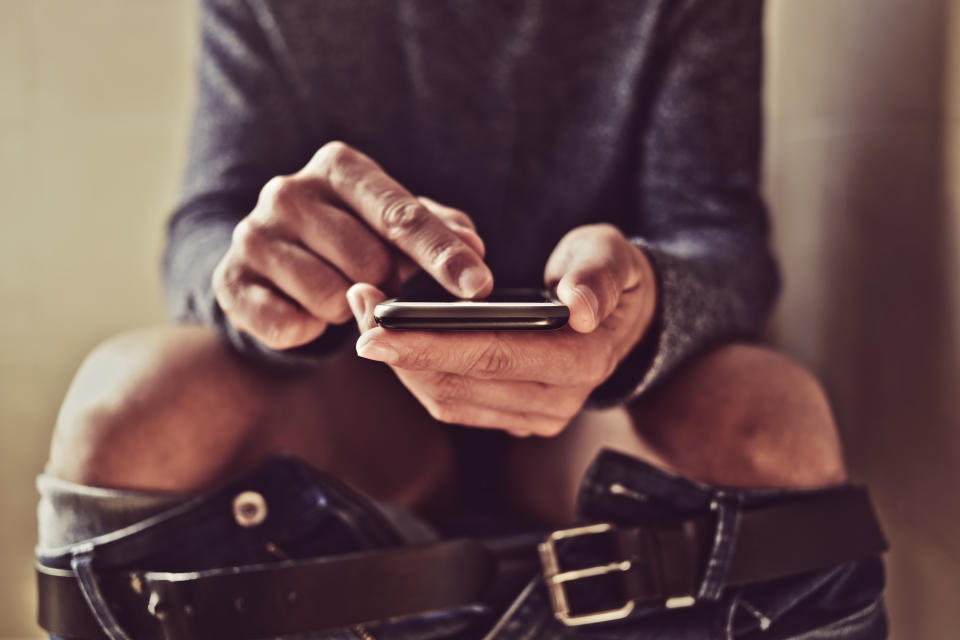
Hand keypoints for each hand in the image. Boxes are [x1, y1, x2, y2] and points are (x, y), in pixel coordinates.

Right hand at [212, 141, 492, 349]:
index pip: (400, 214)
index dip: (443, 254)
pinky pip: (291, 327)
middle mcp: (288, 191)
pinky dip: (309, 329)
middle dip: (388, 285)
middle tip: (380, 283)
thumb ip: (438, 230)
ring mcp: (252, 235)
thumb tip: (473, 245)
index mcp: (338, 167)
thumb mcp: (396, 225)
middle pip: (370, 262)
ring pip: (333, 299)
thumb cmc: (352, 238)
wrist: (271, 265)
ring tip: (337, 293)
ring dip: (347, 310)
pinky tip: (305, 311)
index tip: (479, 287)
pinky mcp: (229, 282)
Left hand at [347, 223, 657, 436]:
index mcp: (582, 360)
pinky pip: (453, 403)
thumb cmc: (609, 274)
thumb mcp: (612, 257)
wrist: (623, 315)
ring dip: (402, 362)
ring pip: (448, 400)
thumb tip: (578, 309)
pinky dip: (419, 373)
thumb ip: (598, 277)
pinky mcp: (514, 416)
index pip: (494, 356)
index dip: (430, 344)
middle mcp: (557, 400)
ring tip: (366, 314)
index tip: (376, 328)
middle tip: (358, 308)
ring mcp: (535, 415)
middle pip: (459, 384)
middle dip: (401, 350)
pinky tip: (394, 339)